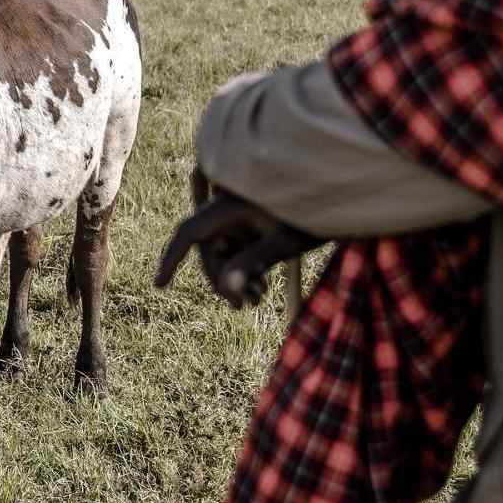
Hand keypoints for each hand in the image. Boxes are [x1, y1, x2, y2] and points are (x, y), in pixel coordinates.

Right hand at [155, 171, 319, 309]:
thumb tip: (229, 290)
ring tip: (260, 300)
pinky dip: (248, 269)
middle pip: (209, 250)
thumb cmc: (318, 214)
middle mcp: (230, 209)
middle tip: (241, 308)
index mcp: (230, 204)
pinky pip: (239, 249)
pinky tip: (264, 286)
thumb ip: (254, 263)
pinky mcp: (254, 223)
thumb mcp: (287, 241)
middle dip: (222, 280)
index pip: (189, 233)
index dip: (172, 259)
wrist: (343, 194)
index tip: (160, 286)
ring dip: (237, 279)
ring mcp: (242, 216)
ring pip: (226, 254)